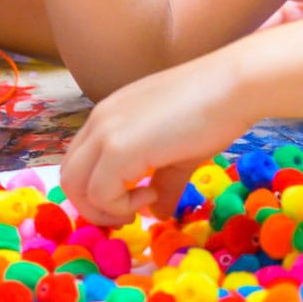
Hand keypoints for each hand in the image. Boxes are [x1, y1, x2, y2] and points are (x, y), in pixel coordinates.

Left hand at [59, 58, 257, 226]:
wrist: (234, 86)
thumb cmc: (213, 111)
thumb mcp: (180, 152)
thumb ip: (162, 183)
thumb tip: (157, 214)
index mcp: (109, 116)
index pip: (80, 162)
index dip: (97, 192)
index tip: (130, 203)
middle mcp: (99, 121)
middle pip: (68, 177)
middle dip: (94, 207)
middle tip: (129, 215)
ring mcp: (105, 133)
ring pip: (74, 186)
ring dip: (103, 209)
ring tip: (141, 204)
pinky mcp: (117, 149)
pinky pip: (99, 193)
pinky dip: (120, 205)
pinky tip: (150, 195)